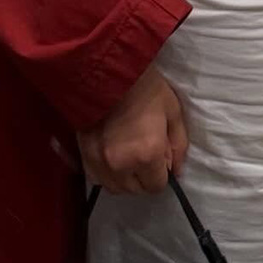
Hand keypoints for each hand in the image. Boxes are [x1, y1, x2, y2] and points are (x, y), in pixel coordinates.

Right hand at [77, 64, 188, 193]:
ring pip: (116, 188)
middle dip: (145, 177)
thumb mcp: (172, 111)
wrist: (107, 72)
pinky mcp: (84, 157)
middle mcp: (122, 165)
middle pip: (136, 190)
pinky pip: (97, 179)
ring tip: (129, 156)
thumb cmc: (145, 88)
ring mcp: (100, 163)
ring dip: (125, 178)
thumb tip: (177, 171)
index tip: (160, 156)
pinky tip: (112, 156)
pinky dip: (107, 174)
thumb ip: (179, 145)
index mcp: (147, 154)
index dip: (162, 173)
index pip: (157, 186)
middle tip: (146, 154)